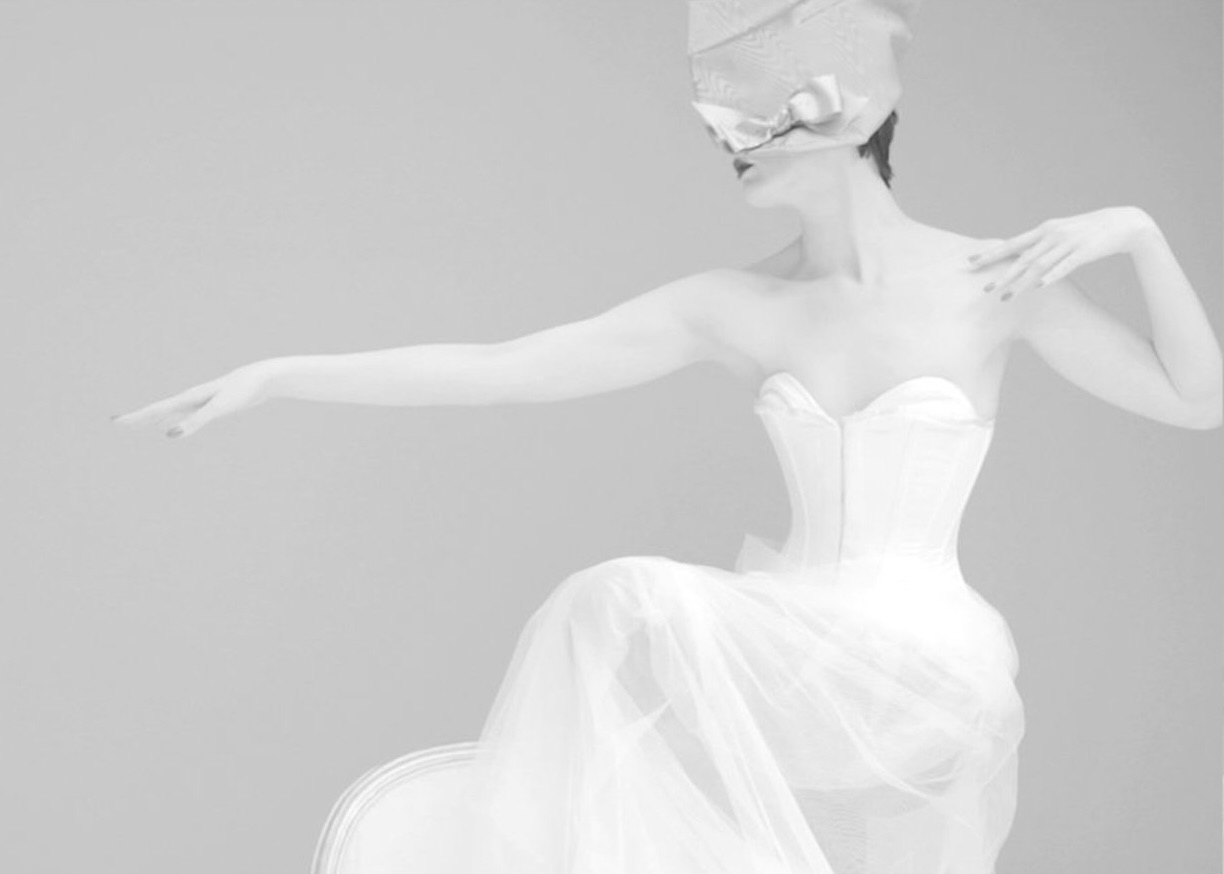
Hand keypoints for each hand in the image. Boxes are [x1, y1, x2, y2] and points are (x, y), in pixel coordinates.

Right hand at [111, 360, 279, 438]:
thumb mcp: (219, 408)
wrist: (265, 377)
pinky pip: (188, 414)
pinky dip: (177, 420)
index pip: (156, 410)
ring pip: (173, 412)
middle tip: (118, 422)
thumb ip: (196, 421)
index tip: (115, 422)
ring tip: (142, 425)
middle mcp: (193, 398)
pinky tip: (176, 426)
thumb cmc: (244, 390)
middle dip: (139, 418)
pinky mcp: (215, 404)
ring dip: (156, 418)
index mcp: (190, 398)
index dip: (136, 417)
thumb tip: (170, 435)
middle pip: (160, 410)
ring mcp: (203, 401)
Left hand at [968, 206, 1156, 301]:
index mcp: (1044, 230)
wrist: (1124, 223)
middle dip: (1001, 274)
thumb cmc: (1088, 232)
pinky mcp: (1085, 251)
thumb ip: (1041, 245)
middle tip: (984, 289)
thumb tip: (1020, 259)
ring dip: (1021, 282)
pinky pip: (1065, 266)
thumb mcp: (1061, 235)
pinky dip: (1051, 276)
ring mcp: (1069, 242)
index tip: (971, 262)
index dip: (992, 253)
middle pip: (1021, 257)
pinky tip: (1038, 286)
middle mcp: (1053, 234)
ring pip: (1039, 265)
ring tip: (1006, 297)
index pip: (1012, 243)